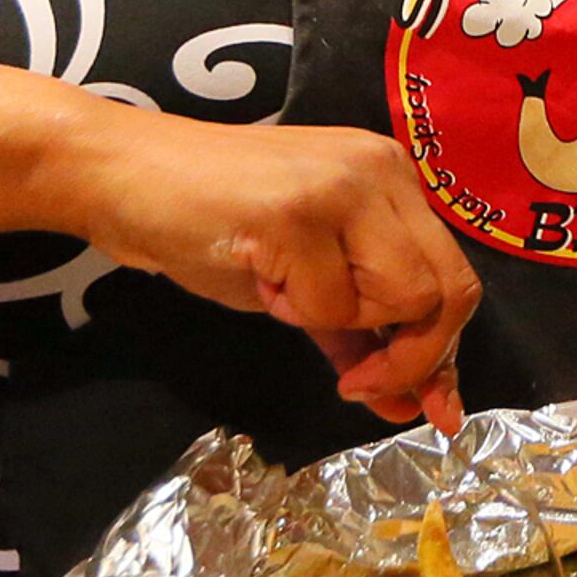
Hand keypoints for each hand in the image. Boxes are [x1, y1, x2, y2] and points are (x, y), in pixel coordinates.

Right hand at [45, 106, 482, 418]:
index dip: (443, 352)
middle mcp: (382, 170)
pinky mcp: (299, 211)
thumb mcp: (301, 280)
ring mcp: (345, 185)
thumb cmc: (206, 222)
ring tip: (283, 289)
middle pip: (447, 291)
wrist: (121, 175)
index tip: (425, 406)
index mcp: (392, 178)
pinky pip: (331, 304)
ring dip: (340, 322)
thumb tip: (414, 407)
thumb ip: (361, 334)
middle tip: (356, 384)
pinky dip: (295, 311)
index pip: (454, 277)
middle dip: (413, 359)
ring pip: (400, 298)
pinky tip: (258, 274)